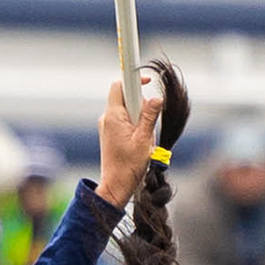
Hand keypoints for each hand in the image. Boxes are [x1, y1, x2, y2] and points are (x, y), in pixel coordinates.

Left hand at [94, 76, 153, 200]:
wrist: (115, 186)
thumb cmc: (128, 166)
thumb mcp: (144, 140)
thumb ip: (150, 116)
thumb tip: (156, 98)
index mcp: (114, 116)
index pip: (120, 86)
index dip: (133, 79)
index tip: (146, 78)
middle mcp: (108, 118)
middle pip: (125, 97)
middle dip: (141, 103)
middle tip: (149, 122)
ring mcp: (108, 125)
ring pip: (127, 109)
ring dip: (140, 117)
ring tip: (144, 137)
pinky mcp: (111, 133)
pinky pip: (125, 120)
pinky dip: (135, 125)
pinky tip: (140, 141)